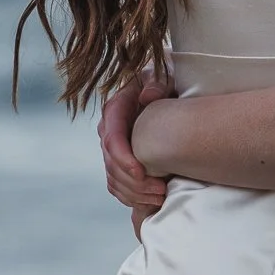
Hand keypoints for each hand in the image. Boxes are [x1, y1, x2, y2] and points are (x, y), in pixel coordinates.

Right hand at [99, 74, 173, 217]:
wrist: (164, 84)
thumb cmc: (165, 78)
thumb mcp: (163, 74)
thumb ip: (157, 83)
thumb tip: (147, 97)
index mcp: (115, 109)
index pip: (112, 140)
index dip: (124, 159)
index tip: (142, 172)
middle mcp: (109, 130)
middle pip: (112, 165)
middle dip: (134, 183)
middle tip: (161, 191)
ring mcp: (113, 147)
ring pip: (114, 179)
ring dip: (135, 194)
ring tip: (161, 197)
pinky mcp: (120, 160)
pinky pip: (118, 185)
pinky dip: (132, 197)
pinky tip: (152, 201)